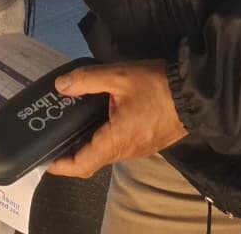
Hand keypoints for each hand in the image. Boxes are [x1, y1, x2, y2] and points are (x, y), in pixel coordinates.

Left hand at [46, 59, 188, 177]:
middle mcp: (126, 151)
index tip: (43, 159)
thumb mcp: (119, 76)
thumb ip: (87, 79)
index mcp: (116, 141)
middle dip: (70, 153)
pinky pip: (119, 144)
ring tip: (70, 125)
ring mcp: (139, 148)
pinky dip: (103, 137)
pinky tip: (97, 119)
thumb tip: (61, 86)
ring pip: (106, 152)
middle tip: (52, 136)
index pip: (82, 164)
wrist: (197, 92)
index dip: (60, 165)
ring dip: (87, 144)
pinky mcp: (147, 141)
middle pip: (92, 160)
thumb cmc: (157, 86)